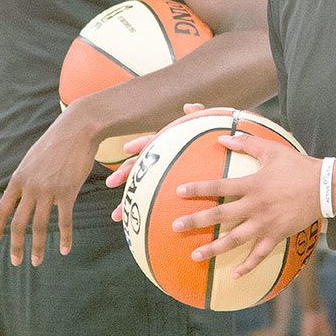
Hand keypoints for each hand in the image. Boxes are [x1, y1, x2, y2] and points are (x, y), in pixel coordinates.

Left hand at [0, 106, 99, 266]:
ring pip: (39, 226)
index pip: (2, 209)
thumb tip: (20, 191)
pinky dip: (65, 238)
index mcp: (19, 178)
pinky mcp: (67, 192)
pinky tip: (65, 249)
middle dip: (15, 246)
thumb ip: (25, 177)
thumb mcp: (32, 158)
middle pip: (18, 223)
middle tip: (15, 262)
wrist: (77, 129)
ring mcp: (48, 190)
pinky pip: (64, 221)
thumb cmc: (56, 142)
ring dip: (38, 248)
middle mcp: (30, 187)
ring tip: (37, 262)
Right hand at [108, 104, 204, 219]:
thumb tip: (190, 106)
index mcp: (169, 146)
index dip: (139, 144)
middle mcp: (162, 163)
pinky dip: (147, 217)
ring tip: (118, 215)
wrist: (224, 164)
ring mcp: (164, 180)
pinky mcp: (171, 195)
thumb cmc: (215, 146)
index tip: (127, 149)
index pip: (151, 143)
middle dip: (124, 175)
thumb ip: (201, 118)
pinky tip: (141, 230)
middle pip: (139, 168)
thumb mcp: (210, 130)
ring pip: (142, 191)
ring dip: (128, 202)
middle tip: (111, 184)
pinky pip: (157, 207)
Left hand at [171, 132, 321, 276]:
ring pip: (235, 239)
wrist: (326, 187)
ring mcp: (266, 224)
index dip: (198, 189)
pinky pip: (260, 254)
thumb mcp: (271, 150)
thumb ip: (246, 143)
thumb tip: (222, 137)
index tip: (178, 192)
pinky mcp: (278, 235)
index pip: (219, 187)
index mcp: (252, 184)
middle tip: (175, 227)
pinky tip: (235, 275)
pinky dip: (247, 266)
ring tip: (195, 256)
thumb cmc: (297, 166)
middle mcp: (255, 206)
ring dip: (214, 248)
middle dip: (196, 222)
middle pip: (220, 216)